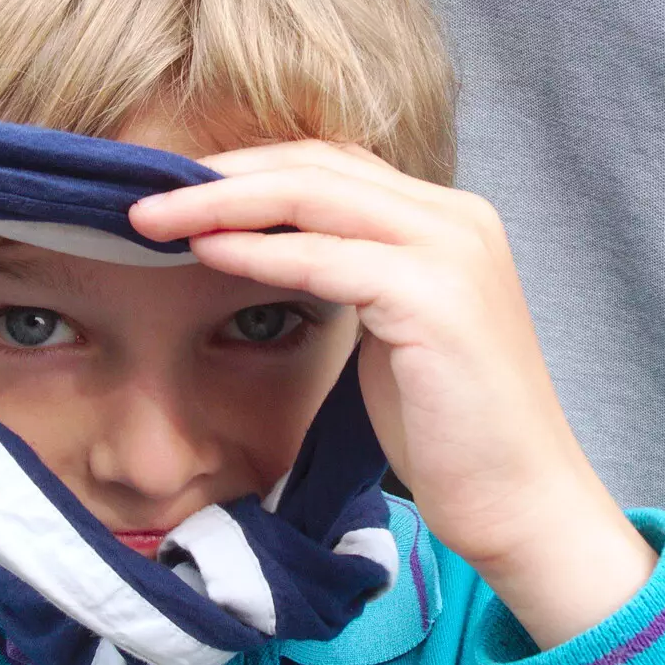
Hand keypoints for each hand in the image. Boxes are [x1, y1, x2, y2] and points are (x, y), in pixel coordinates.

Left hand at [129, 141, 656, 647]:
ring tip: (151, 215)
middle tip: (141, 191)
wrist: (523, 501)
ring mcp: (451, 251)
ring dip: (222, 200)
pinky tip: (207, 252)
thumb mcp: (394, 328)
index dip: (251, 168)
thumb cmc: (454, 431)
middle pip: (318, 163)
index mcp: (449, 219)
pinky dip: (259, 251)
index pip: (334, 164)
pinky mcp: (435, 297)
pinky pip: (325, 258)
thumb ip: (351, 273)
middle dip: (223, 172)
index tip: (178, 187)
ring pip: (314, 195)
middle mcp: (458, 218)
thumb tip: (267, 247)